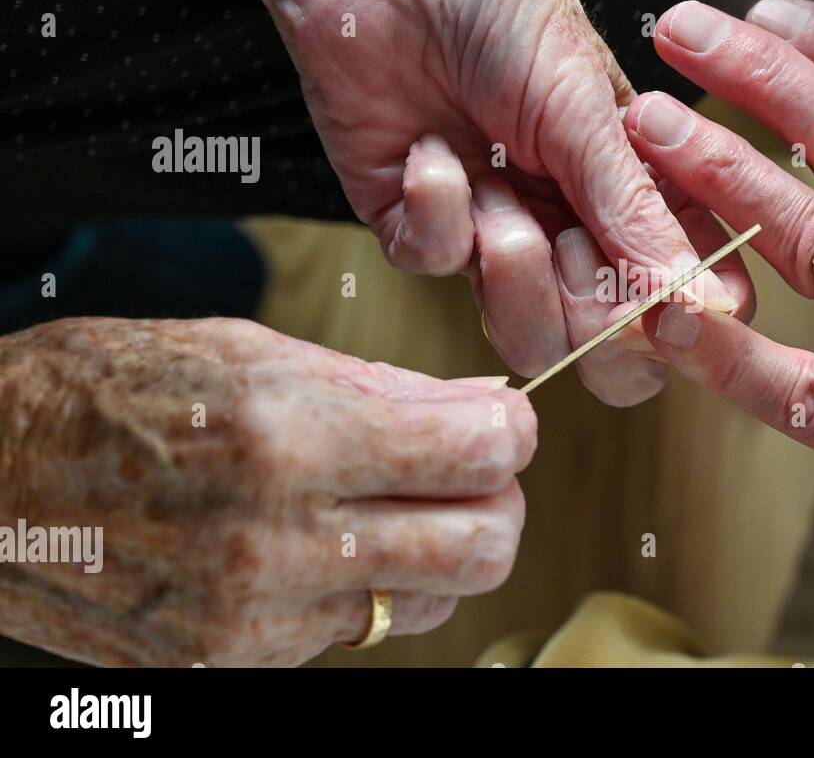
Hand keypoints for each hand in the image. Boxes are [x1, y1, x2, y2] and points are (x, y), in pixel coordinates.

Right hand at [0, 317, 534, 665]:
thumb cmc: (102, 397)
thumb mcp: (246, 352)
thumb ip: (381, 388)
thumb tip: (481, 408)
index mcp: (288, 437)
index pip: (479, 455)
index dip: (510, 434)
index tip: (500, 424)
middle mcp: (280, 540)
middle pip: (485, 548)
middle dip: (497, 503)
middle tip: (466, 472)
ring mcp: (256, 617)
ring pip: (430, 601)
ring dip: (435, 551)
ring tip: (386, 505)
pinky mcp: (234, 663)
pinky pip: (352, 632)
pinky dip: (359, 586)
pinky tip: (314, 543)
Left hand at [217, 0, 747, 404]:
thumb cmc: (498, 0)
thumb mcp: (584, 106)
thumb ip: (634, 207)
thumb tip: (693, 297)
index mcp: (629, 189)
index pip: (673, 288)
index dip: (679, 318)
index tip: (677, 317)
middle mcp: (567, 222)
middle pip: (599, 338)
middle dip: (589, 309)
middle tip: (574, 247)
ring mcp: (494, 231)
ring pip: (522, 328)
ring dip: (512, 264)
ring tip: (498, 186)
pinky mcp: (416, 223)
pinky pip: (436, 265)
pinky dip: (438, 211)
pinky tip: (432, 151)